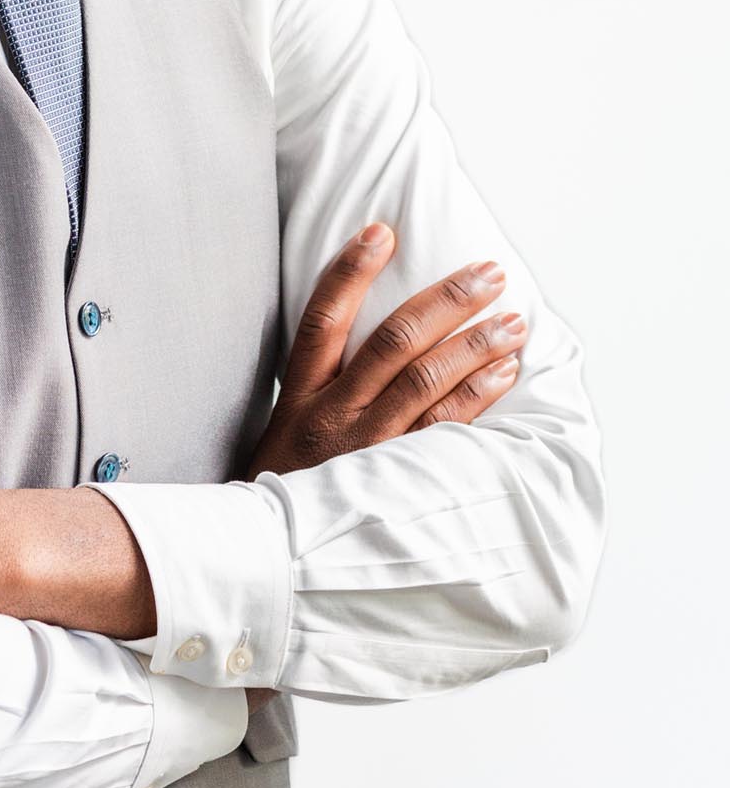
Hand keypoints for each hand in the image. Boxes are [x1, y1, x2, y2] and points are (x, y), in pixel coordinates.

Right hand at [246, 223, 525, 478]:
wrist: (274, 557)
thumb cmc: (291, 481)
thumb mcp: (288, 423)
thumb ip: (324, 378)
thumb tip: (370, 320)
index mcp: (301, 394)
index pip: (323, 318)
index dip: (351, 271)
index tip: (383, 230)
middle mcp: (333, 415)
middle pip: (392, 342)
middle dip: (446, 301)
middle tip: (488, 273)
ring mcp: (367, 449)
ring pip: (425, 382)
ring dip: (475, 345)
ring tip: (513, 319)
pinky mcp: (398, 482)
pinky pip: (447, 431)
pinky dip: (479, 396)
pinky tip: (505, 372)